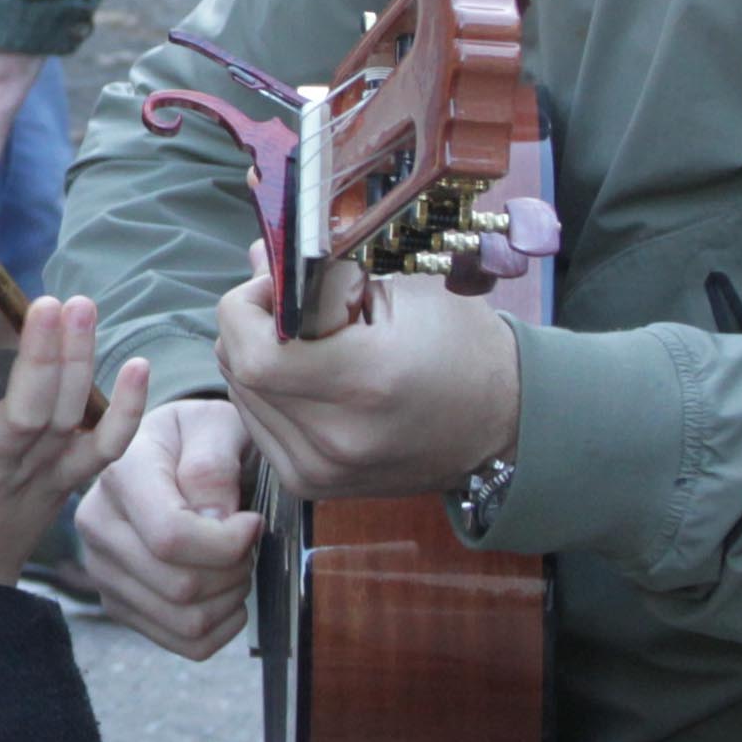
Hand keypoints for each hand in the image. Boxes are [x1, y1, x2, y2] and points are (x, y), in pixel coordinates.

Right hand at [0, 269, 148, 591]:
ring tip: (81, 307)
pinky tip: (138, 366)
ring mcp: (31, 479)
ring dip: (79, 361)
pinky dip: (127, 412)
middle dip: (39, 353)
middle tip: (47, 302)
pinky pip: (104, 450)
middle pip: (22, 410)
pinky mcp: (63, 487)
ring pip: (65, 420)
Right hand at [78, 396, 265, 656]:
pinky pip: (184, 643)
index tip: (253, 521)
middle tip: (248, 544)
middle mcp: (97, 527)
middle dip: (234, 570)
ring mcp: (103, 571)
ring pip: (184, 620)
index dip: (227, 542)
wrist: (168, 456)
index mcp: (119, 476)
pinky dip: (222, 628)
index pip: (170, 537)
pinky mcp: (119, 603)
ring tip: (237, 565)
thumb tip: (215, 519)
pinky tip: (228, 595)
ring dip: (229, 599)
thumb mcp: (215, 425)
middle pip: (180, 586)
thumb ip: (214, 463)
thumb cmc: (198, 439)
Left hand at [215, 242, 519, 502]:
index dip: (249, 307)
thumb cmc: (463, 347)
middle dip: (252, 325)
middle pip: (238, 368)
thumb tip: (262, 256)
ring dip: (258, 358)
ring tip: (313, 345)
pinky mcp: (311, 484)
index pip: (253, 350)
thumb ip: (323, 274)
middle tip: (298, 308)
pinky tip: (311, 379)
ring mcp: (320, 470)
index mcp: (365, 383)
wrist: (502, 426)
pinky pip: (256, 424)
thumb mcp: (407, 290)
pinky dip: (268, 393)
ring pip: (240, 395)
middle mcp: (337, 438)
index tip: (279, 285)